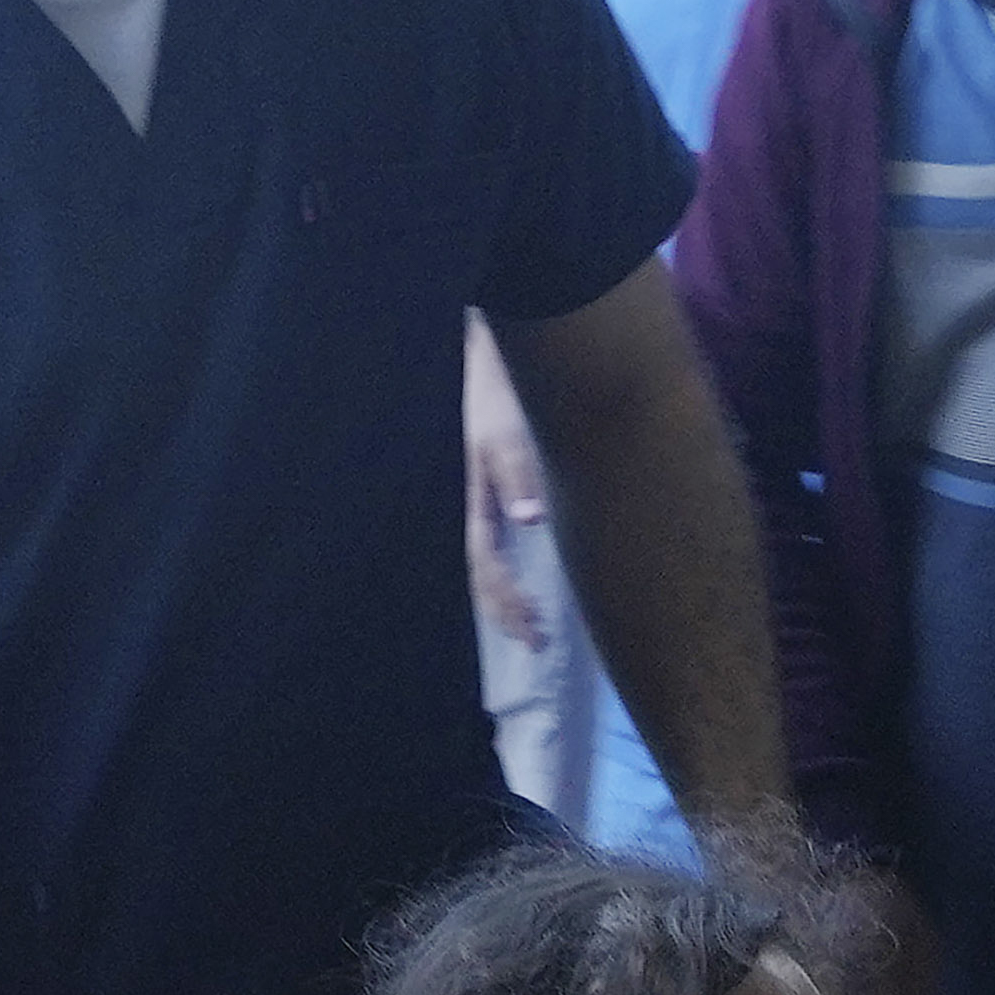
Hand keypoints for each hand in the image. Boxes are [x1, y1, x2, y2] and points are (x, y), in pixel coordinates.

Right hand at [461, 327, 552, 649]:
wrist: (476, 354)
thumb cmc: (495, 391)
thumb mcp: (509, 430)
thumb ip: (516, 474)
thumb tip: (531, 520)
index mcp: (466, 498)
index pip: (485, 566)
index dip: (507, 603)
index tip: (533, 633)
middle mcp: (461, 503)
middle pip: (477, 572)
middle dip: (503, 609)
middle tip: (534, 641)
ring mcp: (465, 496)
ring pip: (476, 559)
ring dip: (499, 593)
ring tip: (527, 623)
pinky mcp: (474, 485)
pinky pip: (481, 538)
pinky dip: (496, 567)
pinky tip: (515, 579)